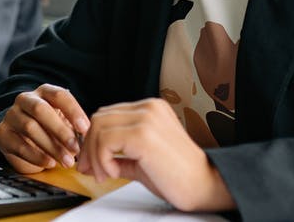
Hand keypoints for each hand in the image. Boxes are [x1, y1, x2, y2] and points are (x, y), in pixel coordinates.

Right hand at [0, 84, 89, 172]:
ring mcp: (11, 115)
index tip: (85, 129)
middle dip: (60, 130)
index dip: (73, 111)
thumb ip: (75, 128)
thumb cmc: (49, 130)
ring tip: (66, 161)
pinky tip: (50, 163)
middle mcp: (25, 99)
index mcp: (44, 92)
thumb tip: (90, 137)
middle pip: (41, 110)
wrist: (23, 142)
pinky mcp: (2, 133)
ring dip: (51, 147)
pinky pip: (19, 145)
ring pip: (30, 127)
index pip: (59, 95)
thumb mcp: (64, 124)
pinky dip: (37, 156)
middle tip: (76, 148)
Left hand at [76, 98, 233, 211]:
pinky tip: (114, 173)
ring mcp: (147, 118)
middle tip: (91, 171)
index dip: (92, 139)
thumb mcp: (141, 161)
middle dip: (88, 147)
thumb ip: (117, 156)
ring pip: (98, 128)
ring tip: (105, 175)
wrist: (204, 186)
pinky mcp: (144, 134)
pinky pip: (105, 141)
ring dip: (94, 156)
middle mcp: (149, 107)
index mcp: (150, 109)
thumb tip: (89, 161)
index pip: (107, 115)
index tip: (91, 163)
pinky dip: (102, 160)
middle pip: (99, 118)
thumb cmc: (177, 176)